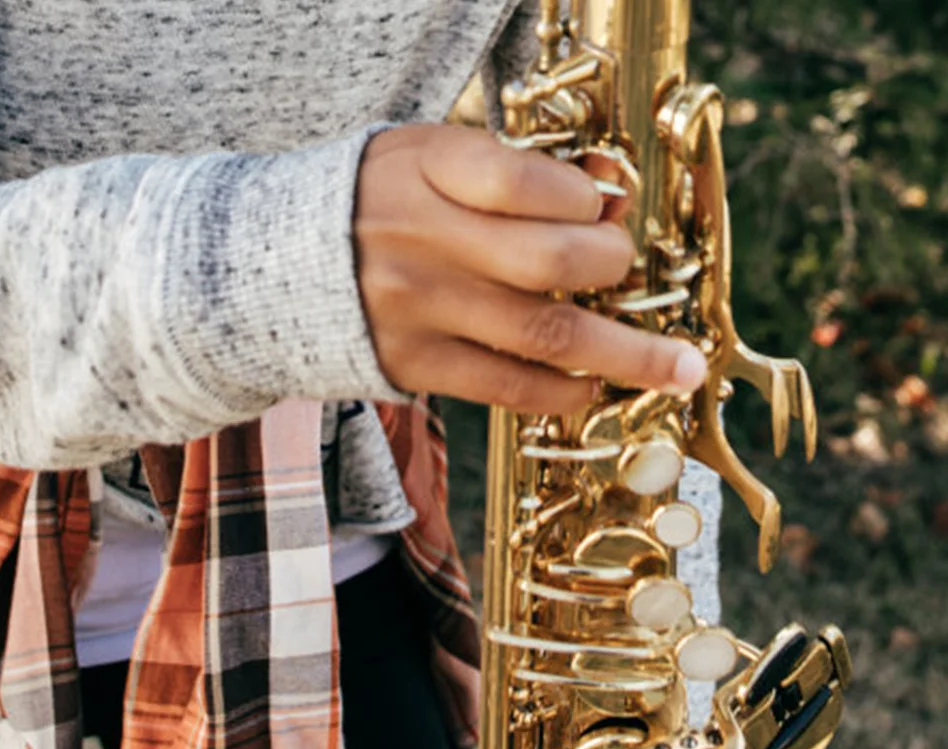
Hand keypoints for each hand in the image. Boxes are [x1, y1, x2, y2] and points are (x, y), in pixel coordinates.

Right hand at [355, 125, 707, 413]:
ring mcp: (419, 311)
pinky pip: (509, 386)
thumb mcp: (428, 158)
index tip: (604, 205)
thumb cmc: (376, 205)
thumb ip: (511, 173)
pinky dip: (563, 390)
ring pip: (545, 336)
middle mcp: (422, 240)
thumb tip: (609, 196)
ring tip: (678, 367)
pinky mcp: (416, 366)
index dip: (582, 197)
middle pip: (549, 264)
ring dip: (624, 354)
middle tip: (628, 271)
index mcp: (424, 168)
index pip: (522, 181)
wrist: (269, 271)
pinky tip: (593, 387)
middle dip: (612, 269)